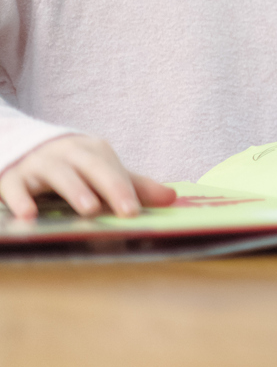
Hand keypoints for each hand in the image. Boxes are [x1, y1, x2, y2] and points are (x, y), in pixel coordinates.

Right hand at [0, 134, 175, 219]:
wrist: (26, 151)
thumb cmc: (75, 168)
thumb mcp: (103, 173)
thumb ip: (134, 186)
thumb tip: (172, 197)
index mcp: (93, 152)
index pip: (112, 170)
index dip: (124, 190)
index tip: (134, 211)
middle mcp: (67, 154)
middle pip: (90, 167)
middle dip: (108, 186)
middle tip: (123, 210)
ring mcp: (38, 164)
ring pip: (56, 174)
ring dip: (74, 190)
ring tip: (88, 209)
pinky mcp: (12, 178)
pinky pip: (14, 188)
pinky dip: (20, 200)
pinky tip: (28, 215)